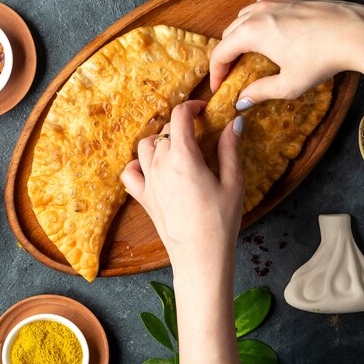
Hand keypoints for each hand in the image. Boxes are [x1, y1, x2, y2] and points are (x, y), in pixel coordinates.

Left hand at [121, 100, 244, 363]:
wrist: (199, 257)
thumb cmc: (220, 221)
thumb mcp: (233, 182)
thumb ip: (229, 148)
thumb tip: (233, 122)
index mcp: (183, 156)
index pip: (180, 116)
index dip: (191, 106)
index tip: (202, 108)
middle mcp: (160, 164)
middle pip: (163, 130)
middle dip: (180, 126)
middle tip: (199, 134)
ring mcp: (147, 180)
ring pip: (145, 146)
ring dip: (160, 141)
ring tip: (178, 149)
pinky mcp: (142, 197)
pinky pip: (130, 171)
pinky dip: (138, 164)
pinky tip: (153, 169)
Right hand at [209, 0, 363, 102]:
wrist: (353, 35)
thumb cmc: (320, 61)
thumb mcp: (287, 85)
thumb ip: (260, 92)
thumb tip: (241, 101)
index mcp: (251, 34)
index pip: (221, 53)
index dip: (217, 72)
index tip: (220, 88)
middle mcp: (259, 13)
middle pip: (230, 32)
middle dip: (227, 53)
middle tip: (232, 73)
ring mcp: (278, 1)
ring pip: (246, 11)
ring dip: (241, 29)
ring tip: (246, 46)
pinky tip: (264, 1)